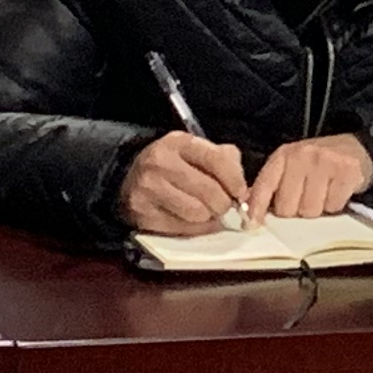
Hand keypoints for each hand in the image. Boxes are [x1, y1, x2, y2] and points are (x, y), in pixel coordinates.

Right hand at [122, 132, 254, 234]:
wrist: (129, 177)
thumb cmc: (173, 165)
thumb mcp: (196, 151)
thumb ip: (224, 161)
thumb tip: (242, 189)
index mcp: (178, 142)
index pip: (216, 159)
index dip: (235, 180)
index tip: (241, 192)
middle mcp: (161, 163)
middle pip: (208, 191)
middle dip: (223, 203)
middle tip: (224, 206)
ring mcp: (149, 189)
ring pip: (196, 213)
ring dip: (208, 218)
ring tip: (207, 212)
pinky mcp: (142, 214)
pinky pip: (180, 228)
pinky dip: (193, 229)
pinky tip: (194, 222)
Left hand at [251, 132, 372, 218]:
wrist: (357, 148)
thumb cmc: (318, 162)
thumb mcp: (291, 166)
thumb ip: (272, 186)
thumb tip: (250, 211)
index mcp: (283, 155)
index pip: (264, 186)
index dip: (256, 208)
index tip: (252, 224)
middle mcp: (301, 156)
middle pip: (287, 208)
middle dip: (296, 210)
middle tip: (306, 198)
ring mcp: (325, 162)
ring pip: (310, 210)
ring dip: (317, 209)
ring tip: (323, 194)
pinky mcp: (346, 171)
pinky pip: (333, 206)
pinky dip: (336, 205)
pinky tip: (337, 191)